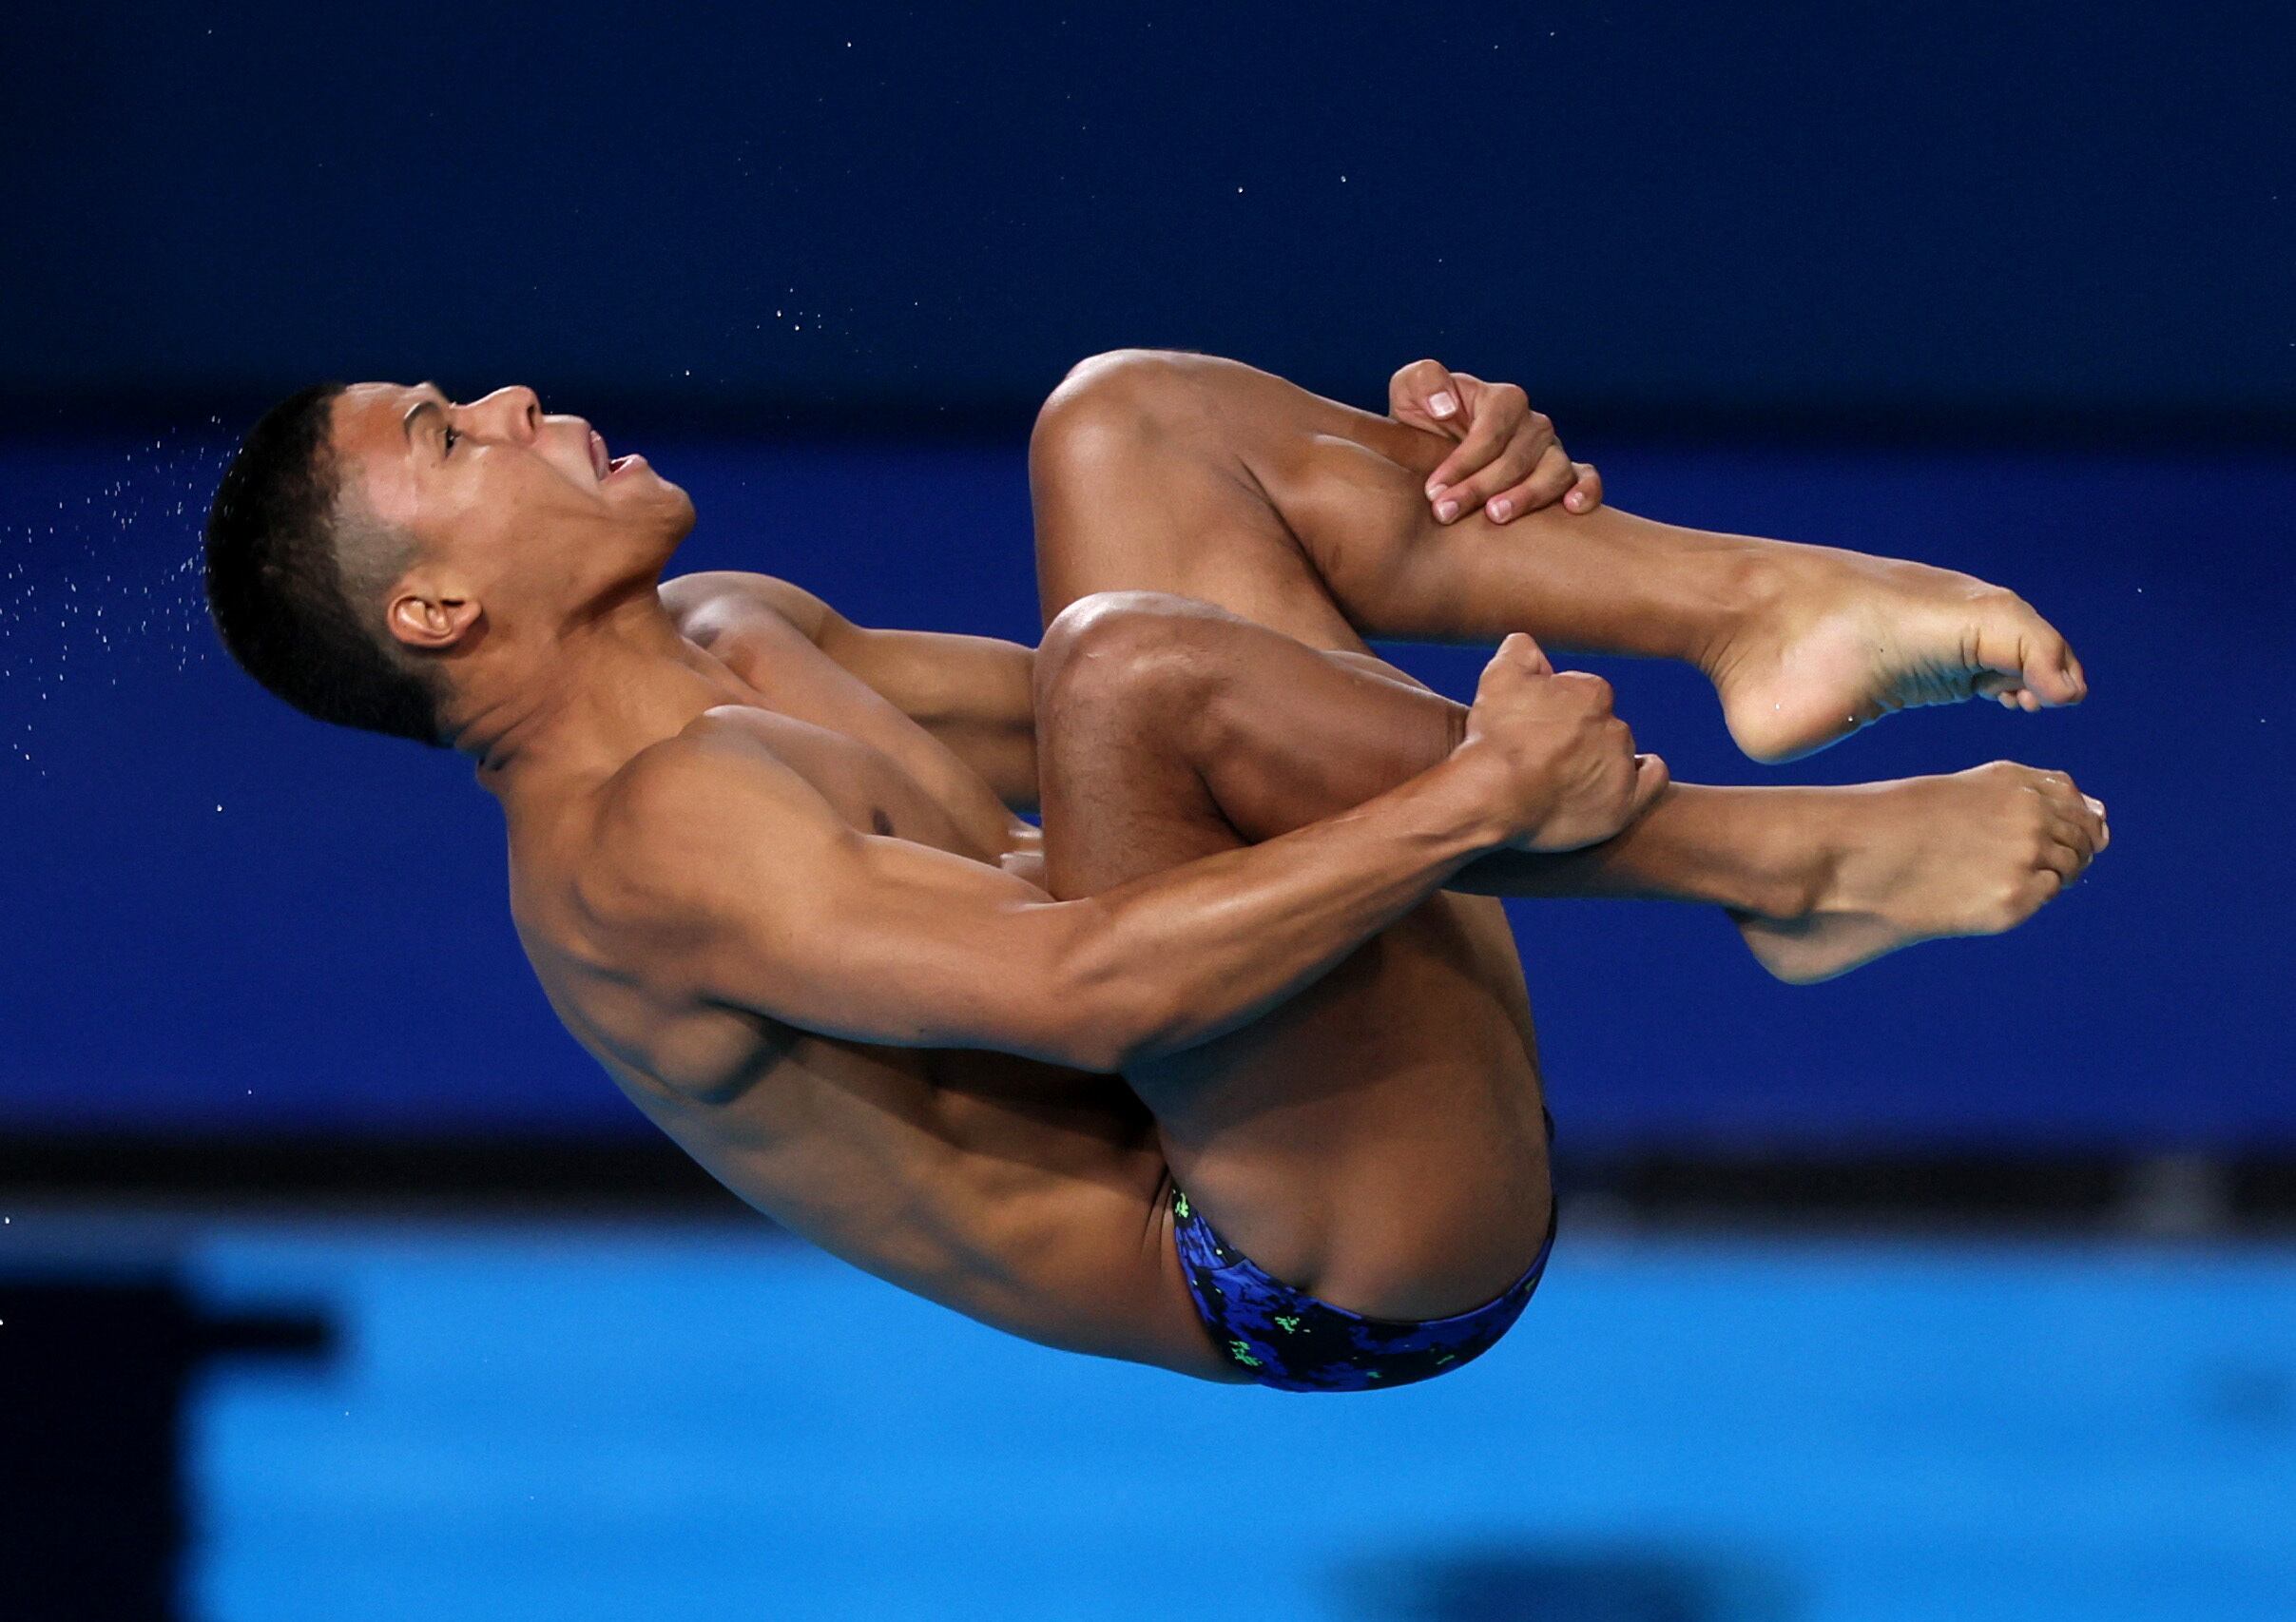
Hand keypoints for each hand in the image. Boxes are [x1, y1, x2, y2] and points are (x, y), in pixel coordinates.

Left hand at [1388, 359, 1602, 524]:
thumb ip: (1425, 381)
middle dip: (1480, 487)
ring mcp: (1551, 450)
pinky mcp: (1564, 475)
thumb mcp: (1410, 391)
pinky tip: (1571, 508)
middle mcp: (1533, 424)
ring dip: (1527, 495)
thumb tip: (1447, 407)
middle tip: (1445, 513)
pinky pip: (1586, 478)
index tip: (1433, 491)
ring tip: (1496, 516)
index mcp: (1502, 400)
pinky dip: (1586, 490)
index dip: (1462, 462)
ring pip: (1554, 471)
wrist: (1432, 454)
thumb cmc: (1422, 422)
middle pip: (1517, 457)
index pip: (1490, 433)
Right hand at [1454, 633, 1666, 851]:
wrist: (1494, 798)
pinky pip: (1653, 781)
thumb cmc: (1495, 739)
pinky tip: (1635, 772)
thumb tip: (1529, 646)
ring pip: (1619, 752)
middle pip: (1601, 723)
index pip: (1582, 692)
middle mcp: (1615, 727)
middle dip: (1578, 733)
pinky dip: (1646, 773)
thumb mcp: (1498, 677)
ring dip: (1600, 757)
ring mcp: (1622, 768)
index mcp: (1592, 693)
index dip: (1557, 706)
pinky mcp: (1624, 805)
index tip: (1536, 724)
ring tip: (1566, 775)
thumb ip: (1520, 651)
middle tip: (1544, 753)